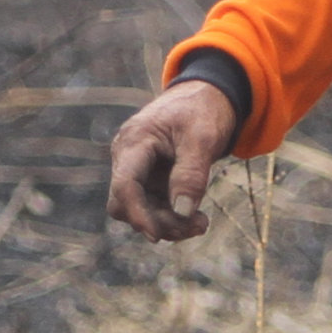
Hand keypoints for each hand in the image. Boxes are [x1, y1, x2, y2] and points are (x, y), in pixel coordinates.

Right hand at [107, 78, 240, 242]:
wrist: (208, 96)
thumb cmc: (203, 110)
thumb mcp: (203, 138)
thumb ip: (191, 174)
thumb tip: (182, 212)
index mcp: (134, 141)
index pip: (124, 184)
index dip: (137, 213)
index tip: (156, 236)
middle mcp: (128, 157)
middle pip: (126, 204)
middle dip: (157, 221)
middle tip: (197, 225)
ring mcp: (138, 170)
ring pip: (140, 211)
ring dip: (168, 224)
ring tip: (201, 224)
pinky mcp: (150, 180)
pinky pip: (153, 208)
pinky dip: (172, 217)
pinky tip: (196, 218)